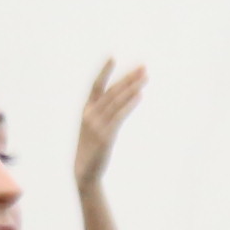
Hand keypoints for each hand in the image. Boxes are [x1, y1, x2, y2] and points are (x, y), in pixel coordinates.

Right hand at [72, 62, 146, 190]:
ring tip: (145, 77)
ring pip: (117, 100)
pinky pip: (120, 115)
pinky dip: (130, 104)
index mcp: (86, 110)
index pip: (95, 86)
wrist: (85, 172)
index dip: (103, 71)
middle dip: (128, 77)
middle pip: (112, 90)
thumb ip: (103, 113)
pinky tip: (140, 95)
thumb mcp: (93, 128)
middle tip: (143, 67)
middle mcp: (90, 114)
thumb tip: (120, 100)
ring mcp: (97, 125)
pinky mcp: (105, 135)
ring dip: (133, 87)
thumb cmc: (91, 149)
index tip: (112, 57)